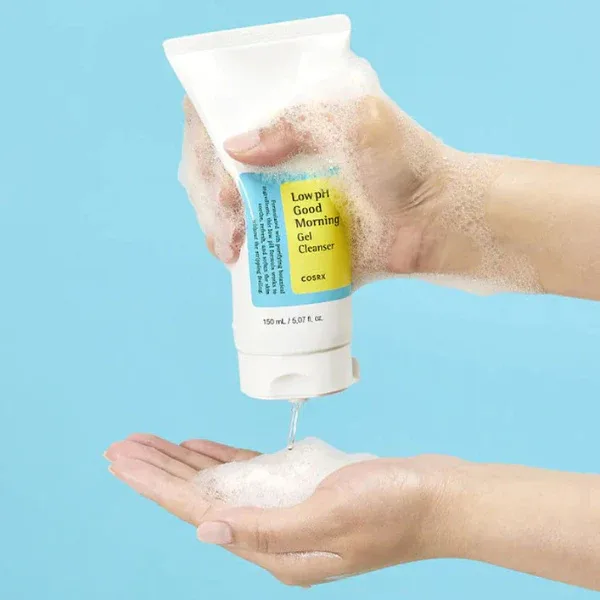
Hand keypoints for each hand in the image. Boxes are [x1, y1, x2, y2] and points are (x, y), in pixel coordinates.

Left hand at [105, 434, 454, 585]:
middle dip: (159, 471)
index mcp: (276, 548)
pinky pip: (249, 474)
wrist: (440, 498)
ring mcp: (286, 510)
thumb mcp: (330, 516)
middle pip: (200, 498)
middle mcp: (273, 534)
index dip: (156, 484)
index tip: (122, 459)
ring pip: (220, 484)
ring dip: (185, 463)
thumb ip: (266, 528)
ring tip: (152, 444)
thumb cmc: (395, 506)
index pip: (198, 512)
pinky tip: (200, 449)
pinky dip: (222, 460)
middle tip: (122, 446)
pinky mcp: (301, 488)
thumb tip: (207, 531)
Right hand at [180, 95, 477, 286]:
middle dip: (209, 196)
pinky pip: (259, 251)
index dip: (207, 144)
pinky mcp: (300, 245)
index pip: (227, 120)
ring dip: (218, 228)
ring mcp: (289, 206)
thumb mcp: (359, 119)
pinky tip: (238, 261)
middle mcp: (284, 164)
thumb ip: (297, 122)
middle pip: (220, 173)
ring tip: (230, 246)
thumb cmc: (410, 163)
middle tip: (228, 217)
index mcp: (294, 127)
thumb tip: (234, 149)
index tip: (221, 172)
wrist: (441, 222)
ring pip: (231, 214)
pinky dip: (241, 258)